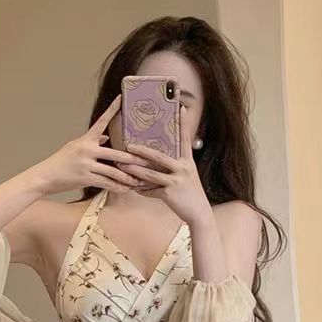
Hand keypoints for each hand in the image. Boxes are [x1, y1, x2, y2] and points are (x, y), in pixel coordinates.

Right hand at [29, 95, 151, 196]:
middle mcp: (87, 149)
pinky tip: (126, 189)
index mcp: (86, 139)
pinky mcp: (86, 178)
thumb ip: (92, 142)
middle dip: (133, 160)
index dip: (112, 110)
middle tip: (148, 162)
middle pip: (116, 154)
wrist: (46, 175)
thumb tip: (106, 137)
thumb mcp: (75, 147)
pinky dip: (118, 187)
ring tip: (139, 181)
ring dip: (128, 178)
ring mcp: (87, 164)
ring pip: (113, 172)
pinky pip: (106, 183)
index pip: (101, 121)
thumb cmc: (61, 162)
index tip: (121, 98)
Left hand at [119, 105, 211, 225]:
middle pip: (159, 157)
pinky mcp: (170, 194)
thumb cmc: (190, 193)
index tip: (181, 108)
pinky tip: (131, 187)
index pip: (184, 139)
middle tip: (128, 145)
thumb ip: (175, 166)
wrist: (199, 213)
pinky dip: (141, 190)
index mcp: (188, 161)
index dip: (183, 124)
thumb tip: (158, 159)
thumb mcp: (187, 175)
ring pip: (150, 174)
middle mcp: (183, 168)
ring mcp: (177, 181)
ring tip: (122, 164)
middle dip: (142, 151)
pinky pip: (151, 190)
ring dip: (134, 170)